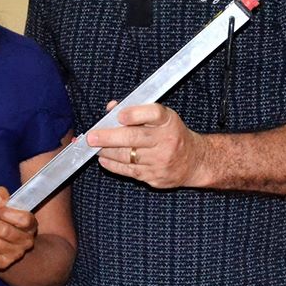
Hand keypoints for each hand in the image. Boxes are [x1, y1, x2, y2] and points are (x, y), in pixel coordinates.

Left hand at [87, 102, 205, 188]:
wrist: (194, 161)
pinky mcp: (155, 176)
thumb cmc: (172, 134)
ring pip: (127, 156)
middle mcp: (166, 140)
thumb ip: (136, 110)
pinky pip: (128, 171)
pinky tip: (103, 159)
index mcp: (168, 121)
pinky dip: (113, 165)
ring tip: (94, 147)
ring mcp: (160, 160)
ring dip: (106, 151)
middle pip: (133, 137)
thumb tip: (111, 108)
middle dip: (108, 137)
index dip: (135, 114)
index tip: (120, 115)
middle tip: (91, 137)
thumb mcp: (161, 118)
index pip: (153, 113)